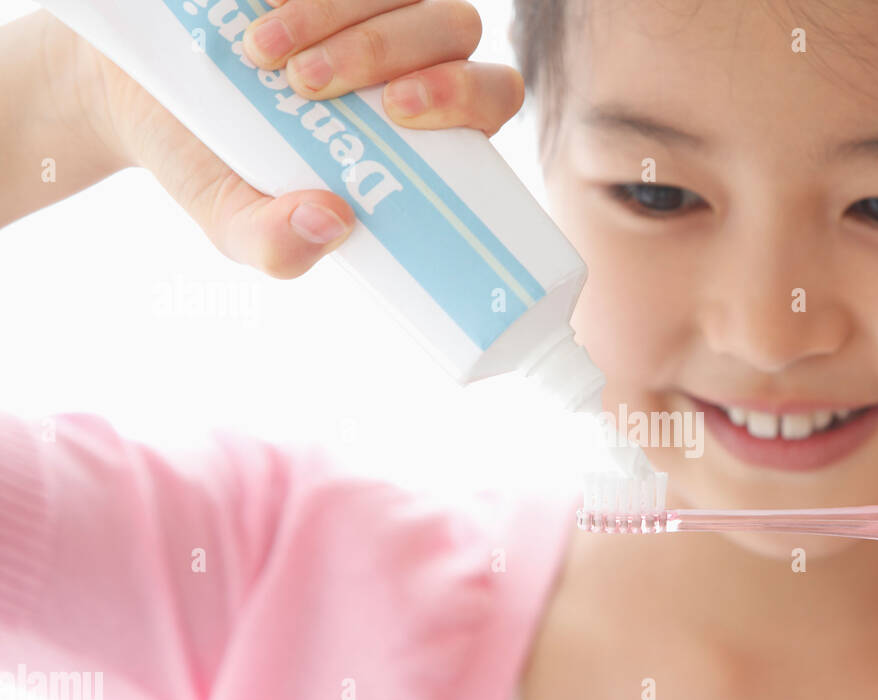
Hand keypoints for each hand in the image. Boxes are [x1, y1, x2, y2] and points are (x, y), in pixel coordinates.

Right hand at [85, 0, 522, 276]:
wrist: (136, 94)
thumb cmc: (212, 164)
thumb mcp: (234, 219)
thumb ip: (278, 245)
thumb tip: (334, 224)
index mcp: (425, 128)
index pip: (489, 96)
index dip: (465, 94)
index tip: (399, 109)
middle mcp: (415, 56)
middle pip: (455, 31)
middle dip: (388, 51)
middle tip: (309, 84)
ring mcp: (377, 4)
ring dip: (341, 18)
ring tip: (260, 55)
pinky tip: (264, 15)